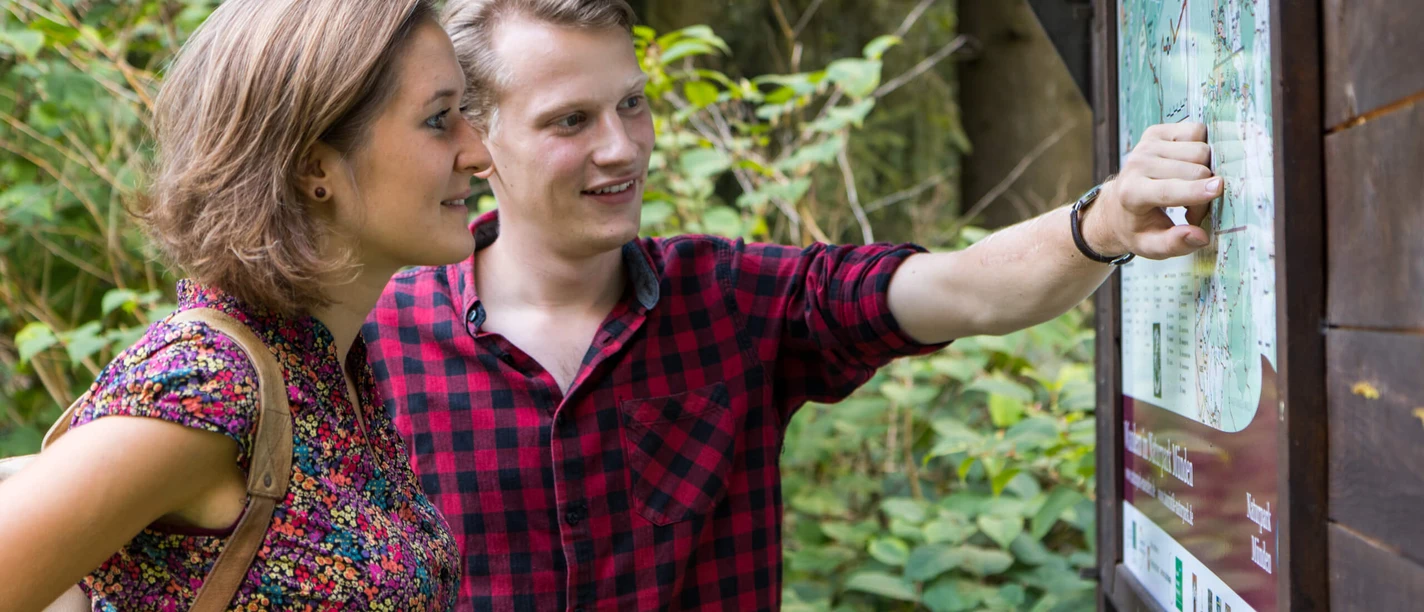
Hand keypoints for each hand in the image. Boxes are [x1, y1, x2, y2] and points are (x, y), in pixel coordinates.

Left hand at [1085, 122, 1221, 259]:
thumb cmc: (1139, 227)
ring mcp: (1146, 144)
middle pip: (1195, 170)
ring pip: (1200, 150)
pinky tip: (1187, 165)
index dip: (1195, 191)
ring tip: (1188, 188)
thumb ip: (1175, 244)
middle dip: (1204, 193)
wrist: (1118, 203)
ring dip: (1204, 172)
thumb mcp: (1151, 247)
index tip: (1218, 188)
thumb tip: (1201, 236)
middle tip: (1191, 210)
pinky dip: (1200, 148)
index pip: (1168, 190)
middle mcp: (1137, 164)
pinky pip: (1197, 131)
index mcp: (1131, 193)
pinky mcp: (1156, 132)